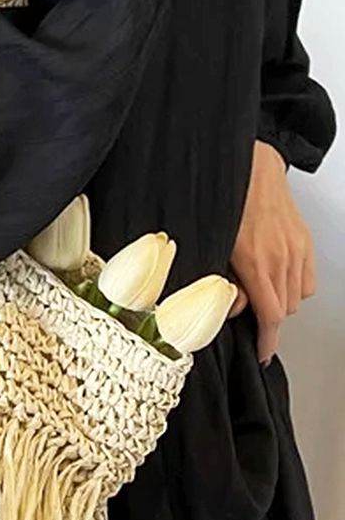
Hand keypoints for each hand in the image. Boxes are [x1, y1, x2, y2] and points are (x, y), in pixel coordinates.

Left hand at [229, 141, 316, 364]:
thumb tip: (231, 306)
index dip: (266, 341)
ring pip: (296, 297)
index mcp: (256, 263)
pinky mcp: (305, 241)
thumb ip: (222, 281)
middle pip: (283, 311)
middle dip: (266, 318)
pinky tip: (276, 279)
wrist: (250, 166)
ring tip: (259, 292)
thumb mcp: (211, 247)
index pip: (269, 316)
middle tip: (246, 312)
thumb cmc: (225, 202)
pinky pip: (307, 280)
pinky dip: (294, 286)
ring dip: (279, 302)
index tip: (262, 353)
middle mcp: (282, 258)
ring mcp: (297, 249)